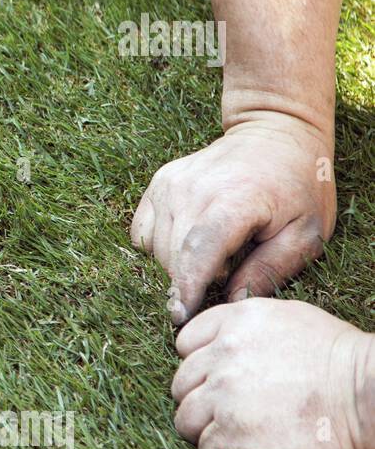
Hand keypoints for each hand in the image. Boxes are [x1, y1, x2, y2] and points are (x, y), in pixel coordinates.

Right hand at [130, 114, 333, 324]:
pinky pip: (142, 230)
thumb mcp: (305, 234)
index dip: (187, 288)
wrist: (277, 132)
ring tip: (211, 259)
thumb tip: (232, 301)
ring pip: (155, 247)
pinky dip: (158, 246)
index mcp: (235, 200)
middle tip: (215, 288)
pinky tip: (187, 244)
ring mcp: (172, 183)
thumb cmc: (298, 186)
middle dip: (188, 282)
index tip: (180, 317)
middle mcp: (195, 189)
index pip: (198, 252)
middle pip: (173, 255)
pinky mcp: (160, 182)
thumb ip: (270, 270)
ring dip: (176, 264)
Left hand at [172, 298, 374, 448]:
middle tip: (225, 411)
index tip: (216, 377)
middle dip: (199, 398)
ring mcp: (223, 396)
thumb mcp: (289, 319)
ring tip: (231, 434)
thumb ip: (245, 328)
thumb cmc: (340, 358)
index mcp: (233, 322)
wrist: (370, 395)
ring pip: (185, 418)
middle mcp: (221, 356)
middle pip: (181, 384)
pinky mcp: (232, 434)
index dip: (199, 364)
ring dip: (202, 428)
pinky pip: (205, 448)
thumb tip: (221, 343)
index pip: (185, 344)